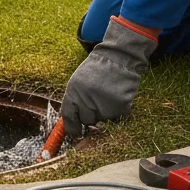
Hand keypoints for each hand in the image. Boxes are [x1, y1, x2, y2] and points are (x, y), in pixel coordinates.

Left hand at [60, 16, 157, 136]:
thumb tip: (74, 123)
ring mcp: (104, 104)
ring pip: (103, 119)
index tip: (76, 133)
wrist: (119, 57)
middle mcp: (87, 100)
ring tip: (108, 92)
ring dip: (106, 110)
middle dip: (91, 114)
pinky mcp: (120, 107)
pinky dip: (118, 108)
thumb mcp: (79, 80)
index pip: (69, 117)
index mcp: (74, 92)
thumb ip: (75, 100)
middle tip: (98, 99)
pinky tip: (117, 94)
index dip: (72, 127)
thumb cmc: (98, 68)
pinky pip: (117, 116)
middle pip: (87, 120)